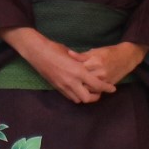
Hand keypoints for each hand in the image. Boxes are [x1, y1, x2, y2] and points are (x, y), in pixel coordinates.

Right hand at [0, 27, 115, 103]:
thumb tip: (89, 65)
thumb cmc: (55, 49)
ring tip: (90, 91)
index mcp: (78, 71)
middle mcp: (71, 81)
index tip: (112, 89)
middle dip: (96, 97)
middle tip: (100, 92)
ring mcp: (62, 86)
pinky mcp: (56, 87)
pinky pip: (69, 96)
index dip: (106, 88)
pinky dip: (76, 95)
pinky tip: (78, 89)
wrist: (37, 52)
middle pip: (88, 98)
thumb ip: (82, 62)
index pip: (97, 85)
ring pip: (78, 99)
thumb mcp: (72, 54)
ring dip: (85, 97)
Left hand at [71, 42, 148, 88]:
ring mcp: (104, 79)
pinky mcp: (108, 84)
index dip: (71, 70)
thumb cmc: (109, 52)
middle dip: (75, 81)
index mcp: (94, 61)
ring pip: (88, 88)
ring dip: (82, 87)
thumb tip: (69, 54)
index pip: (78, 69)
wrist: (126, 57)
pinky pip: (96, 91)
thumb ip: (82, 55)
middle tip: (70, 80)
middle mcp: (99, 71)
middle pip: (82, 80)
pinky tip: (87, 88)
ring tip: (77, 85)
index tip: (67, 70)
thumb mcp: (95, 51)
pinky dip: (91, 90)